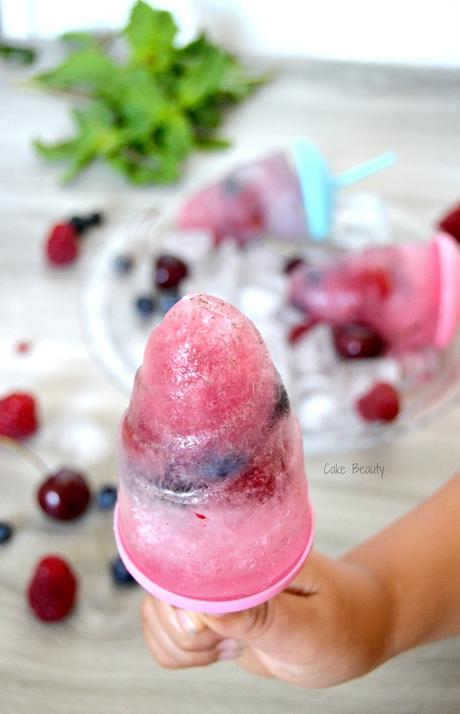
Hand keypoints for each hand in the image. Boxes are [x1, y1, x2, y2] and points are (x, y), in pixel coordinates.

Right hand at [140, 550, 392, 686]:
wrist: (352, 626)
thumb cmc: (343, 620)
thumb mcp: (310, 626)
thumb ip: (263, 618)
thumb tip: (206, 611)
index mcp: (247, 546)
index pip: (183, 560)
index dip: (183, 601)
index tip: (208, 628)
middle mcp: (221, 559)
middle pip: (158, 591)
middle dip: (185, 632)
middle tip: (230, 640)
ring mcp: (210, 583)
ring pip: (156, 614)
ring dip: (184, 644)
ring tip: (232, 642)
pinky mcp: (206, 607)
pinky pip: (166, 634)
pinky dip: (182, 652)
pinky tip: (222, 646)